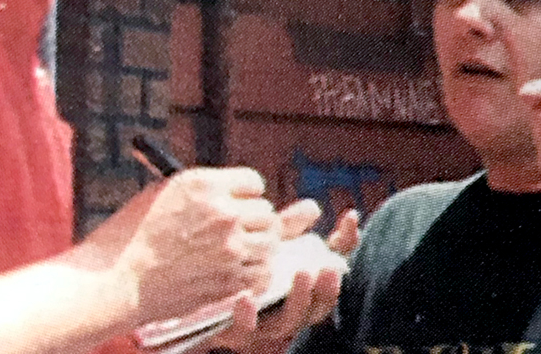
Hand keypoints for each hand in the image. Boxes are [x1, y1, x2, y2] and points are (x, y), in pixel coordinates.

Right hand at [113, 168, 280, 323]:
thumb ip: (202, 190)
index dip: (246, 194)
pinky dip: (256, 275)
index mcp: (205, 184)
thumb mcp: (163, 193)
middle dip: (255, 221)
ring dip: (258, 248)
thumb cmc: (131, 235)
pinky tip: (239, 273)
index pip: (253, 181)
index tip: (238, 203)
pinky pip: (263, 274)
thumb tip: (232, 193)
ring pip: (270, 244)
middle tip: (241, 231)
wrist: (117, 279)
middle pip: (266, 212)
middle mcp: (223, 213)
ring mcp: (229, 248)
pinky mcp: (229, 281)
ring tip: (240, 253)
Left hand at [210, 205, 359, 350]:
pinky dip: (247, 316)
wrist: (192, 287)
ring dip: (299, 300)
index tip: (348, 220)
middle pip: (316, 308)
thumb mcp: (262, 244)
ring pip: (288, 322)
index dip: (344, 249)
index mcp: (299, 291)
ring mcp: (262, 326)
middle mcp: (286, 313)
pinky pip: (243, 330)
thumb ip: (288, 229)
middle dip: (326, 288)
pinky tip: (245, 297)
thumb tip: (313, 207)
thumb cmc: (236, 263)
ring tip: (302, 274)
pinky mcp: (234, 333)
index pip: (329, 276)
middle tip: (327, 267)